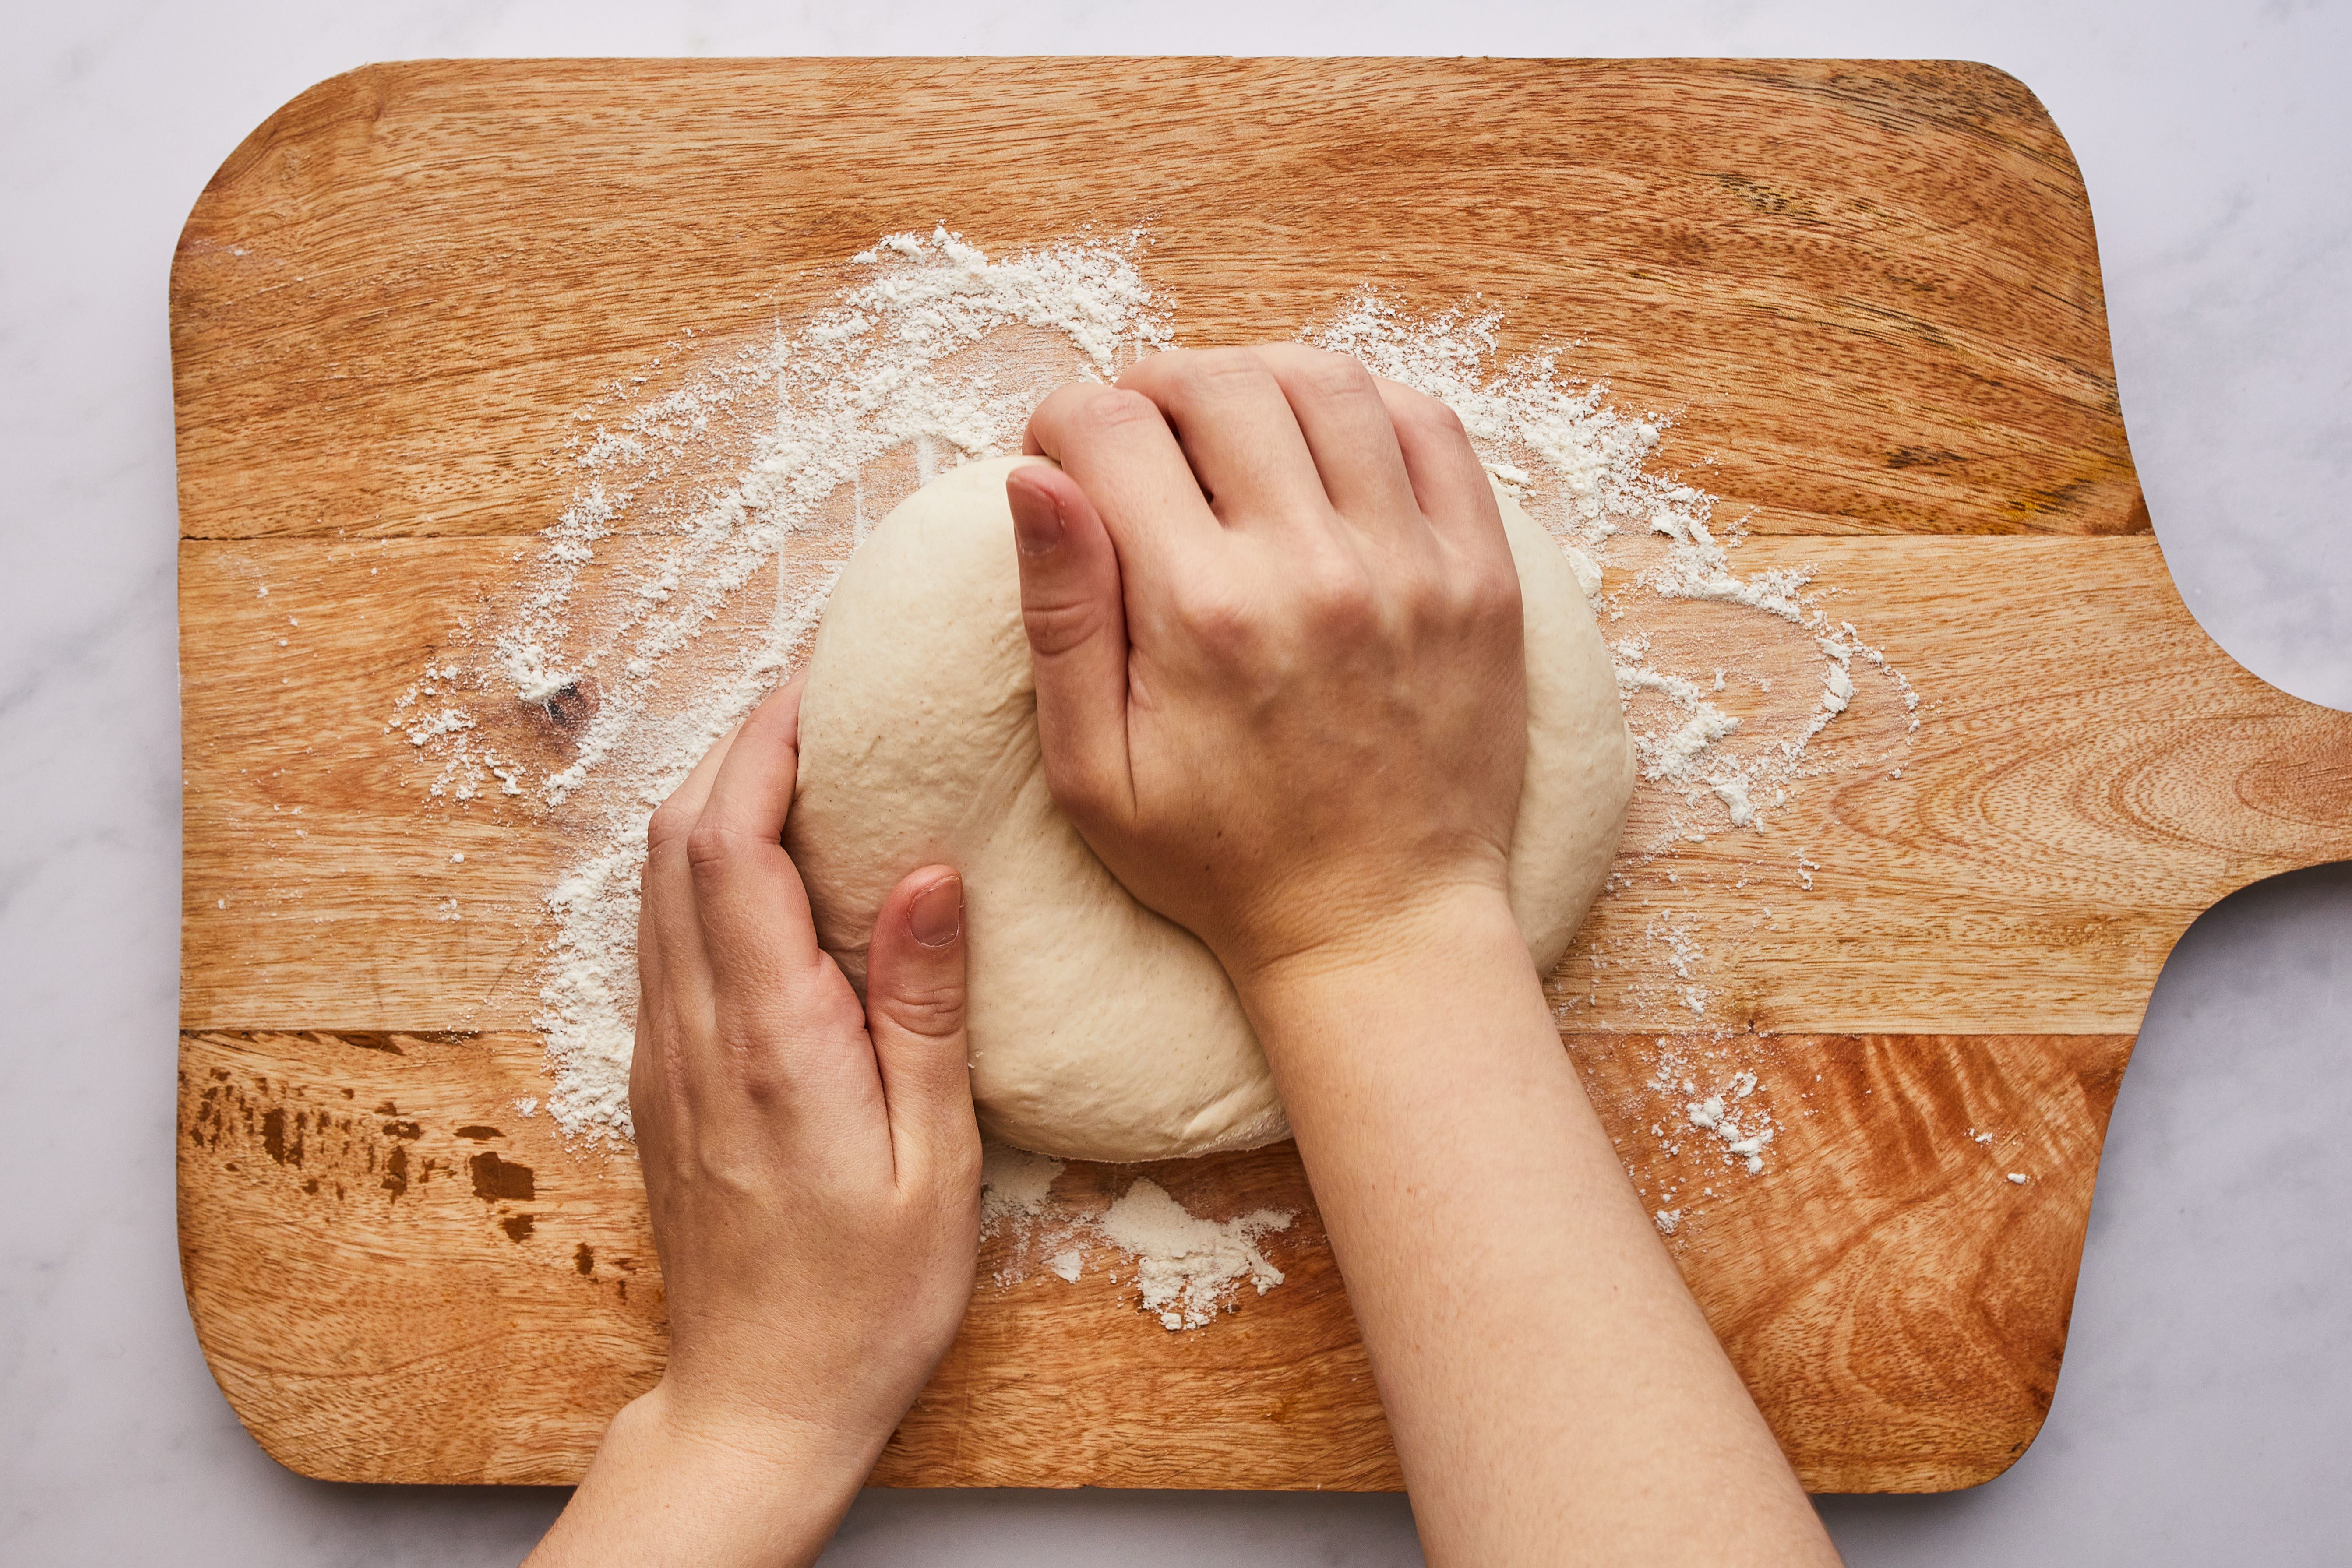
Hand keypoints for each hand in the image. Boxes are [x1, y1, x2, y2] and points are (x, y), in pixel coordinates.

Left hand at [529, 677, 980, 1567]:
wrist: (758, 1400)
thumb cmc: (865, 1297)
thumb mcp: (933, 1160)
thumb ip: (922, 1010)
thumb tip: (924, 872)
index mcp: (771, 1041)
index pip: (730, 846)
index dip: (765, 746)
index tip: (821, 688)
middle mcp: (696, 1032)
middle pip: (676, 841)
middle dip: (737, 747)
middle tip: (817, 700)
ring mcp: (665, 1055)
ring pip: (656, 884)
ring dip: (714, 800)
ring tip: (796, 758)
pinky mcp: (662, 1079)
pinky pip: (664, 936)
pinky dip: (704, 867)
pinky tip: (766, 866)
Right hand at [1008, 345, 1527, 988]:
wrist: (1376, 925)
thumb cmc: (1219, 861)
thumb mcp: (1092, 769)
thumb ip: (1061, 613)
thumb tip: (1034, 477)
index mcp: (1200, 612)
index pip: (1112, 429)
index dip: (1064, 424)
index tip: (1061, 460)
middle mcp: (1311, 568)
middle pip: (1218, 382)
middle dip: (1153, 387)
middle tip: (1139, 440)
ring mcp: (1411, 564)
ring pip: (1325, 381)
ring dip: (1256, 380)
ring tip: (1229, 430)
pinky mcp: (1481, 575)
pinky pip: (1430, 427)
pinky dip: (1367, 403)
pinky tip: (1325, 443)